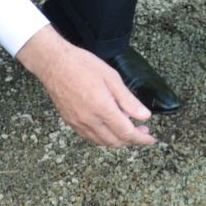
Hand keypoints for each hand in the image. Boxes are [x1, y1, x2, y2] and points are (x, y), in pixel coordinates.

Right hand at [16, 29, 153, 147]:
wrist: (54, 63)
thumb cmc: (83, 65)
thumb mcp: (112, 77)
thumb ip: (128, 100)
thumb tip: (145, 117)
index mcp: (102, 108)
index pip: (126, 132)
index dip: (141, 139)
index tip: (151, 139)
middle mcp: (89, 120)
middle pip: (115, 141)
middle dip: (132, 140)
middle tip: (142, 131)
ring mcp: (78, 123)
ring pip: (102, 142)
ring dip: (117, 140)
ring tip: (127, 128)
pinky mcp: (70, 122)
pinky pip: (90, 137)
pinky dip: (103, 137)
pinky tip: (108, 127)